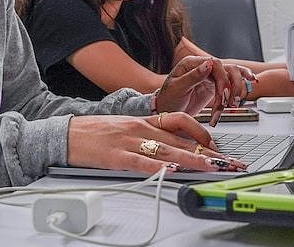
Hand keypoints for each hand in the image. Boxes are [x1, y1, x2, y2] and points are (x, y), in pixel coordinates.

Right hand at [67, 112, 245, 174]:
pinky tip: (170, 172)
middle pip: (180, 139)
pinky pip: (140, 162)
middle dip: (207, 153)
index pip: (181, 122)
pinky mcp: (115, 156)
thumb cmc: (94, 132)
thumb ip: (147, 134)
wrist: (65, 133)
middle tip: (228, 163)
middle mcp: (140, 128)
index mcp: (143, 120)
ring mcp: (128, 142)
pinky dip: (157, 167)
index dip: (202, 133)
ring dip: (191, 161)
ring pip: (166, 150)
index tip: (218, 147)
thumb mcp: (125, 127)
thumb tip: (172, 149)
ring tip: (210, 168)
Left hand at [154, 56, 255, 124]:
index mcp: (191, 63)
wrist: (167, 111)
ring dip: (237, 89)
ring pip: (232, 75)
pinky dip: (241, 84)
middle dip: (232, 86)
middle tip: (230, 103)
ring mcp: (210, 76)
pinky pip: (231, 82)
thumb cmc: (168, 99)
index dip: (222, 78)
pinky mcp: (215, 86)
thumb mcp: (177, 88)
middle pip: (227, 68)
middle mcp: (203, 67)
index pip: (214, 63)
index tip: (222, 94)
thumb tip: (209, 64)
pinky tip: (252, 82)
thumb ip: (193, 76)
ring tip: (234, 104)